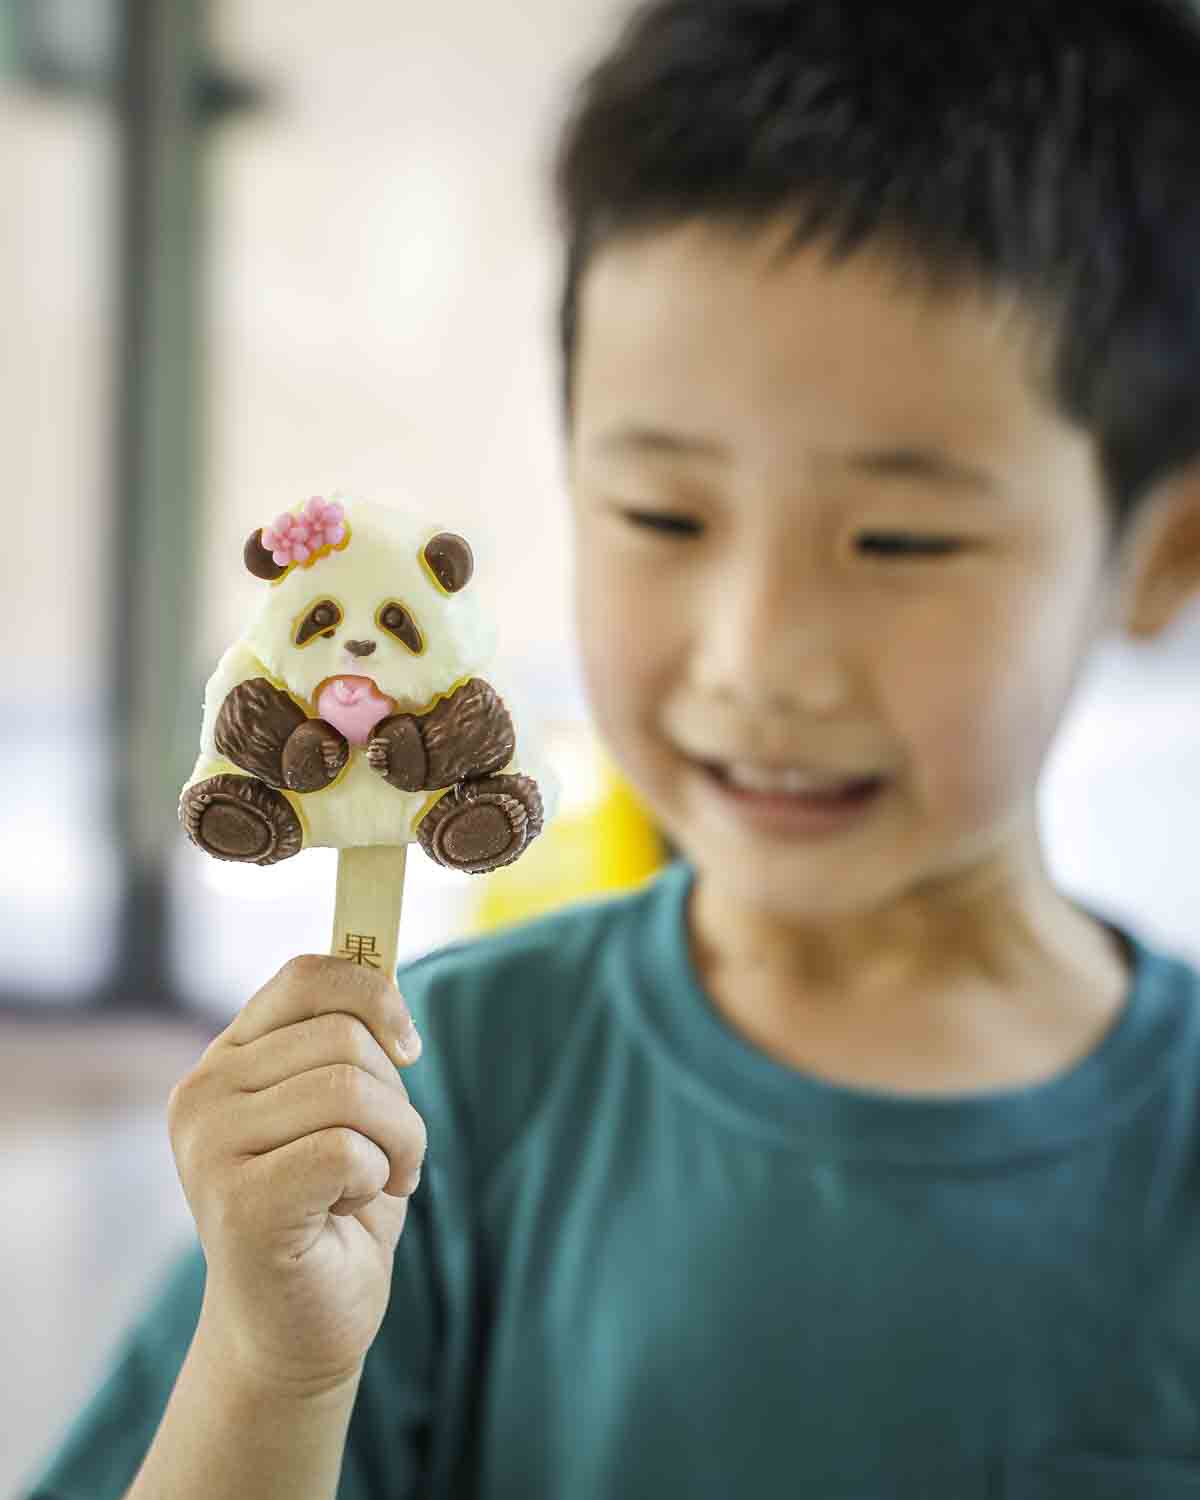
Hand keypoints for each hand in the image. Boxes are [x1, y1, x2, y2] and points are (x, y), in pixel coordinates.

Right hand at [167, 956, 426, 1395]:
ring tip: (381, 1178)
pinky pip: (345, 1149)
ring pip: (351, 1090)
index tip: (407, 1045)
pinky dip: (375, 1175)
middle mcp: (202, 1094)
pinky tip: (350, 1208)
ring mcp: (209, 1148)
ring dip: (399, 1139)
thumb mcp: (341, 1108)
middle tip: (393, 1152)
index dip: (375, 995)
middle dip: (398, 1094)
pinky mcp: (237, 1203)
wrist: (298, 1329)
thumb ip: (346, 1039)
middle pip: (344, 1036)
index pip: (307, 976)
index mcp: (226, 1059)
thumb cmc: (330, 1210)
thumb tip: (382, 958)